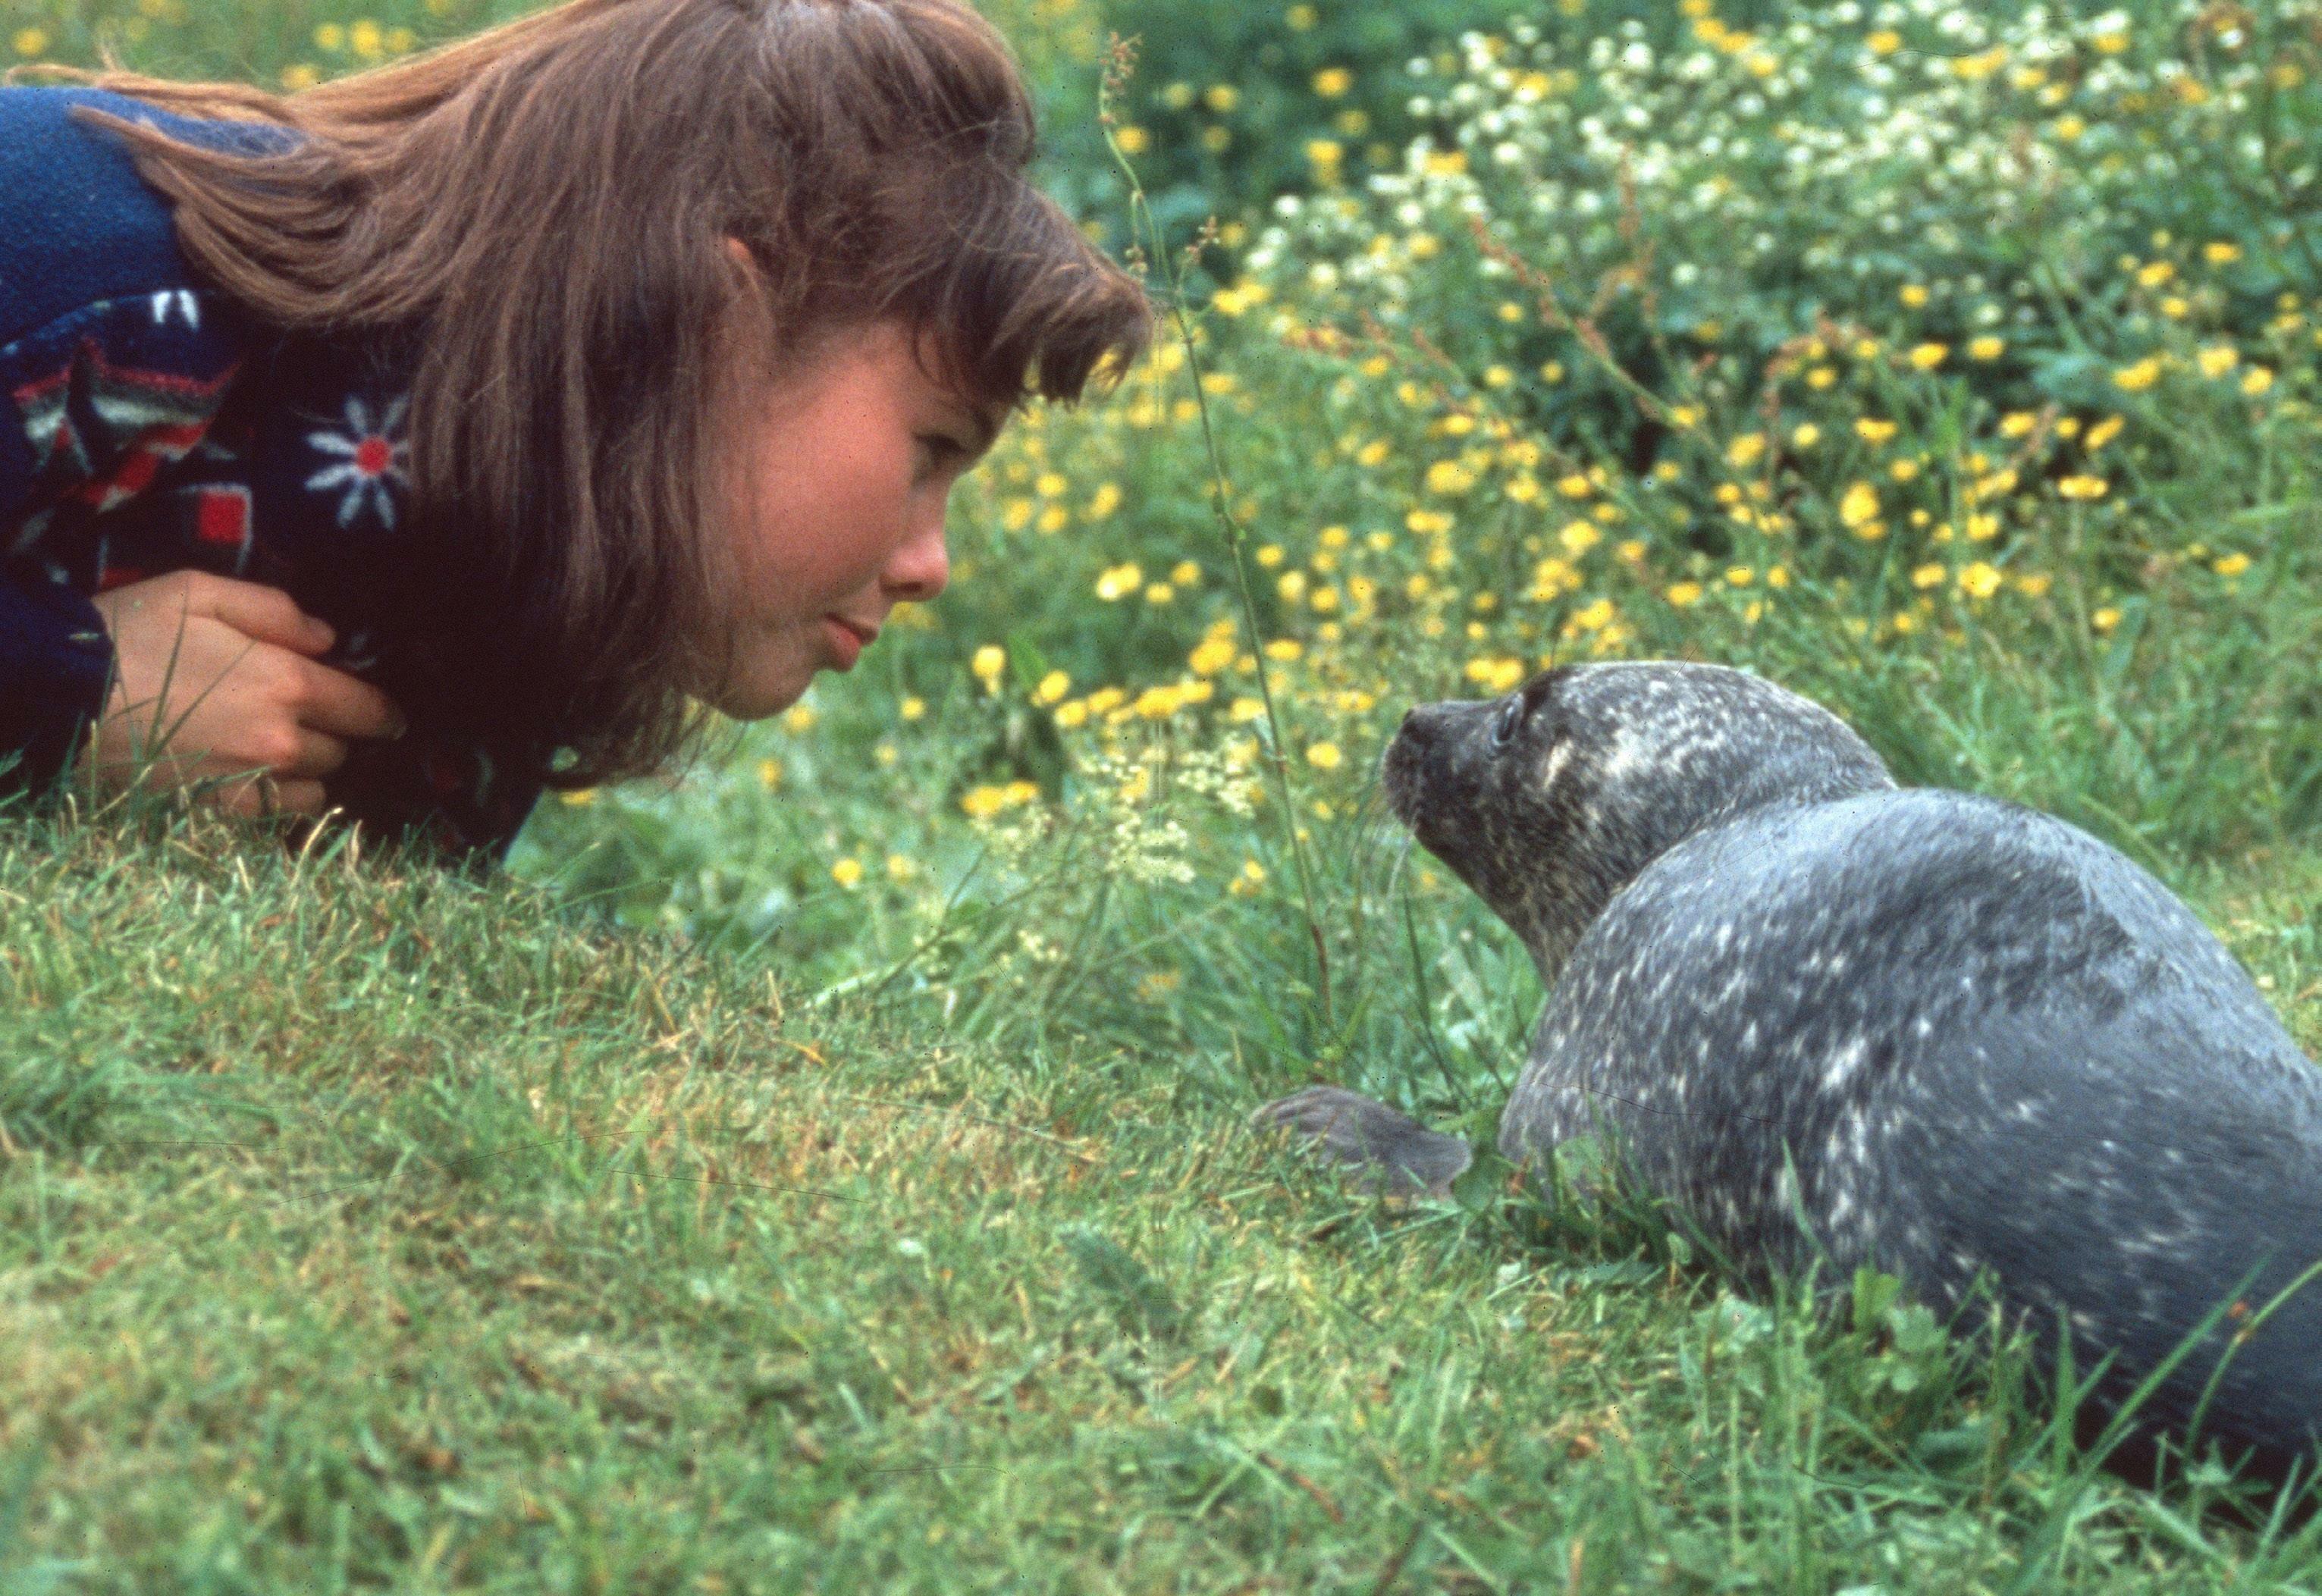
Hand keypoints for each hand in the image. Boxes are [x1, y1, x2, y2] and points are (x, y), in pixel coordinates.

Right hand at [80, 571, 408, 818]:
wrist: (60, 696)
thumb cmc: (128, 633)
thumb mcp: (200, 591)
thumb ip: (275, 610)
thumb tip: (329, 638)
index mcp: (289, 682)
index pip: (368, 707)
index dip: (382, 711)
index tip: (386, 715)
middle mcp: (283, 740)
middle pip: (341, 748)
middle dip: (333, 733)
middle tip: (305, 719)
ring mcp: (252, 783)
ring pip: (316, 787)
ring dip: (311, 771)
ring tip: (281, 752)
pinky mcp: (219, 814)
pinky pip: (278, 816)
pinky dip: (281, 801)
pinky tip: (261, 782)